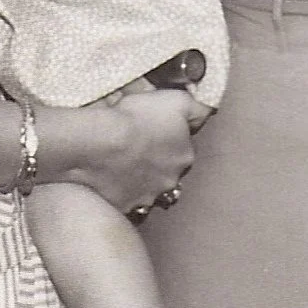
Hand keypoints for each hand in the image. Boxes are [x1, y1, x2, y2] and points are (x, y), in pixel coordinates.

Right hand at [40, 89, 196, 213]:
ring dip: (141, 180)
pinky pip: (125, 201)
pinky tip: (111, 179)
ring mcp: (146, 198)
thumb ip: (197, 109)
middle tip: (139, 147)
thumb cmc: (136, 118)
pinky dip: (121, 192)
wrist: (100, 142)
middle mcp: (170, 181)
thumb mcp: (177, 100)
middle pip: (168, 172)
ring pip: (149, 190)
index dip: (170, 138)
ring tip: (124, 165)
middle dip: (158, 163)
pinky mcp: (123, 207)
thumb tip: (207, 114)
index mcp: (185, 156)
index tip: (155, 129)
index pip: (184, 148)